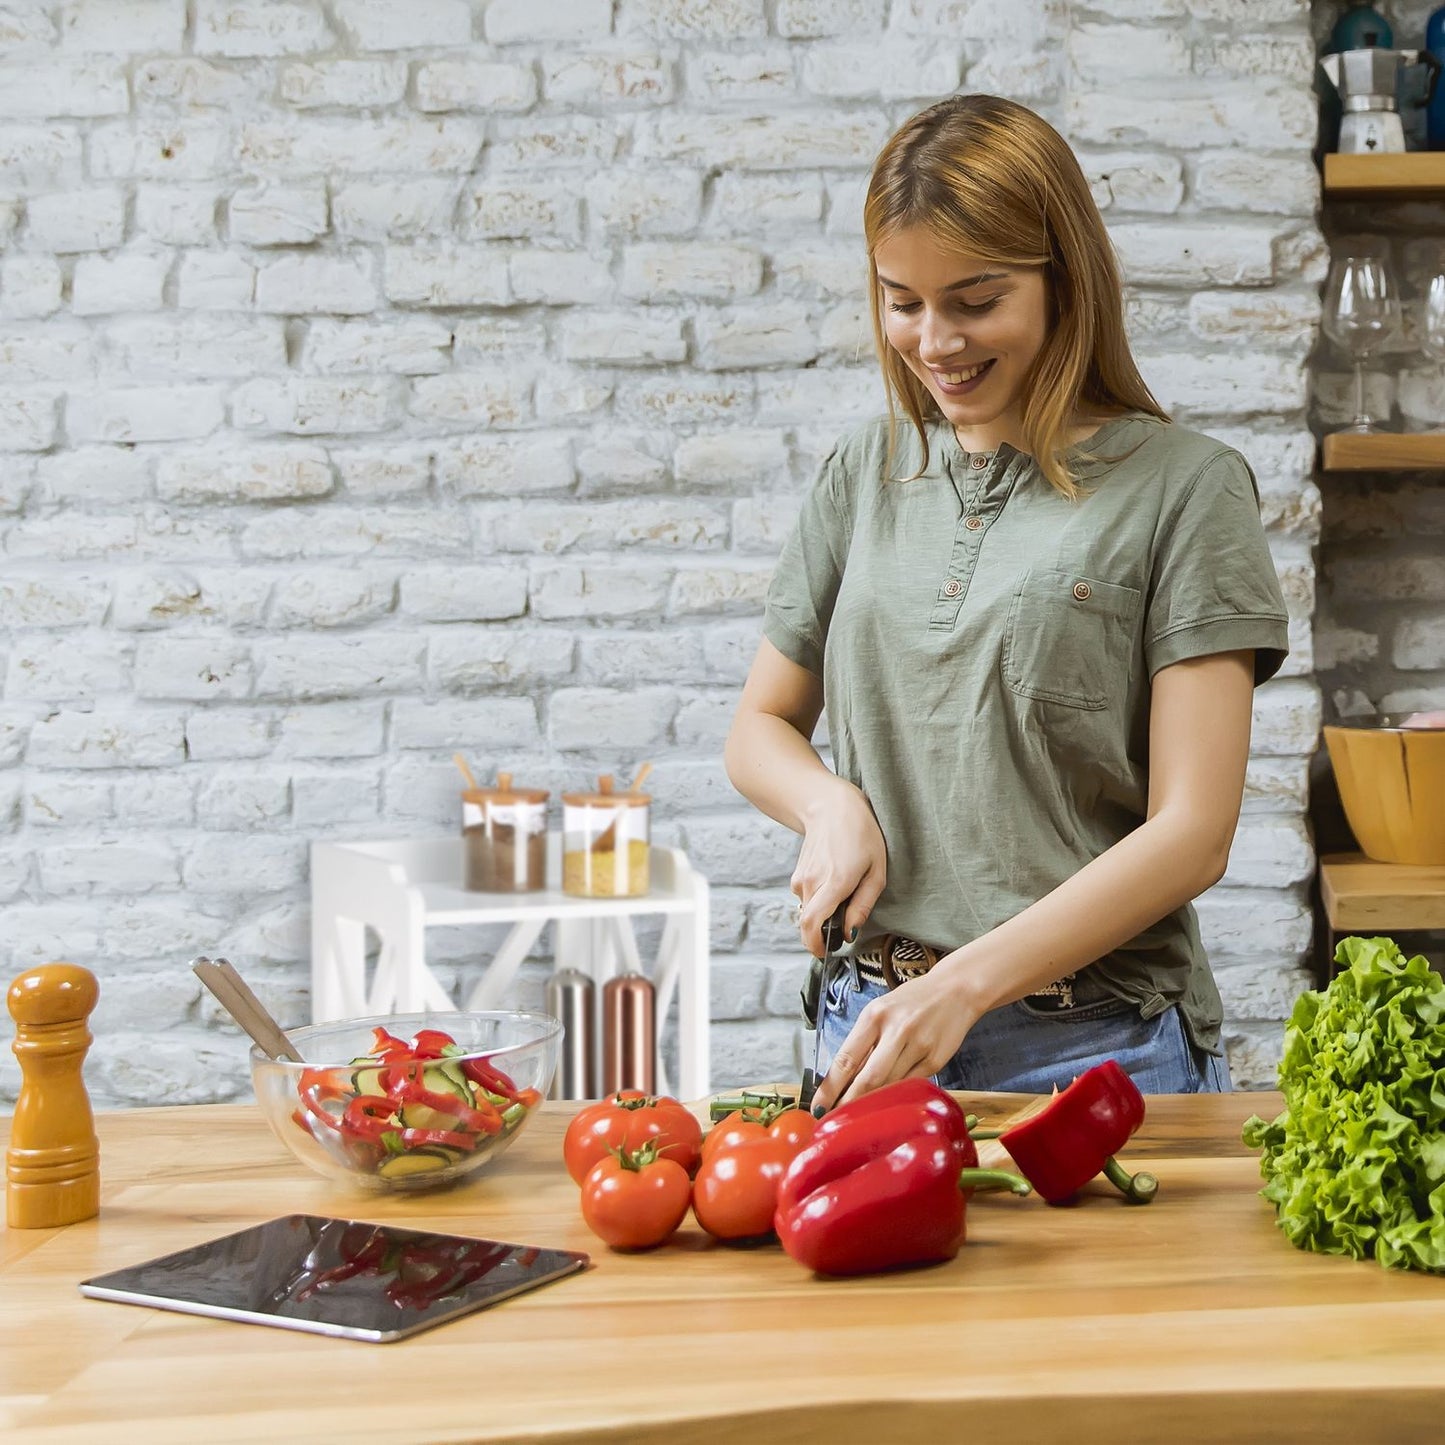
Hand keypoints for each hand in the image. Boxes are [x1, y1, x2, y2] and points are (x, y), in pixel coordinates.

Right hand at [791, 776, 885, 956]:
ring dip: (823, 914)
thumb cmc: (861, 834)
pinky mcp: (797, 874)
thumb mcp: (877, 870)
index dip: (815, 945)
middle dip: (822, 934)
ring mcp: (801, 878)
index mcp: (834, 883)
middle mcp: (812, 883)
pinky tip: (834, 882)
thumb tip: (849, 932)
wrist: (830, 805)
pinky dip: (818, 901)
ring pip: (808, 911)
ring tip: (845, 894)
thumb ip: (863, 905)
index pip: (812, 924)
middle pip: (808, 924)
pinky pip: (806, 898)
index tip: (825, 953)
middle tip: (842, 929)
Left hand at [811, 956, 981, 1112]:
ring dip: (871, 1104)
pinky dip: (895, 1096)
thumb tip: (842, 1079)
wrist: (955, 991)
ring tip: (857, 1115)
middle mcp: (896, 1030)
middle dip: (848, 1103)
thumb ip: (864, 1041)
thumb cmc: (911, 1002)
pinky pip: (909, 1086)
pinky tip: (887, 1103)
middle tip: (835, 1121)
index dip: (829, 1088)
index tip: (817, 1106)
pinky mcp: (935, 1061)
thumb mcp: (880, 1010)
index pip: (846, 1059)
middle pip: (867, 1078)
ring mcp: (918, 1046)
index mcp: (875, 1015)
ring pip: (889, 1086)